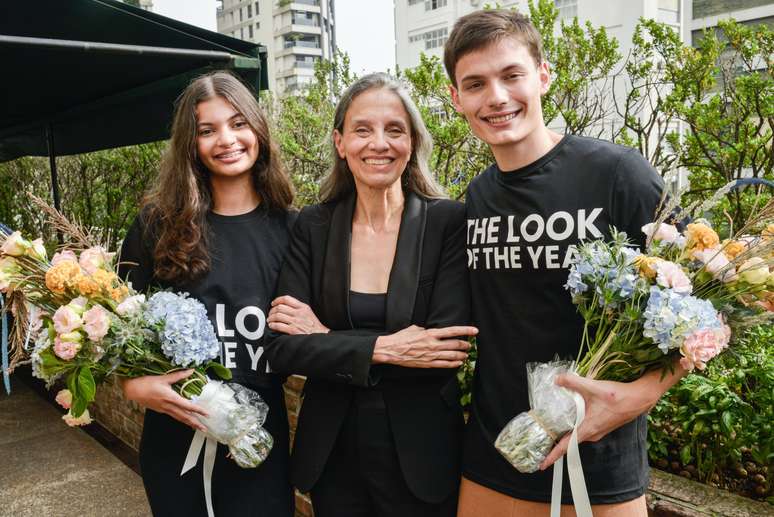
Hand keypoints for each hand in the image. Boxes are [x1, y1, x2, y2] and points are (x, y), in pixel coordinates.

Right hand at [121, 370, 207, 431]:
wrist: (133, 390)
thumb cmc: (146, 383)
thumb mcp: (164, 378)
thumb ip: (178, 375)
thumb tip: (191, 370)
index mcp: (170, 398)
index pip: (187, 406)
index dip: (198, 410)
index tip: (206, 414)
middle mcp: (168, 406)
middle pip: (184, 416)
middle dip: (195, 423)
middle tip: (204, 428)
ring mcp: (164, 409)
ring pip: (179, 418)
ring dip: (189, 423)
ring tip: (197, 427)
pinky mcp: (160, 410)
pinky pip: (174, 416)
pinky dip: (181, 419)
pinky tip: (185, 420)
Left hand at [267, 295, 328, 334]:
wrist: (321, 336)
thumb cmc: (314, 326)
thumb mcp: (308, 312)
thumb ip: (299, 308)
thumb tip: (285, 306)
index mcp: (303, 307)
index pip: (286, 299)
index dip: (277, 300)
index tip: (273, 303)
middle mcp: (299, 313)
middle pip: (280, 307)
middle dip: (272, 310)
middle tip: (270, 313)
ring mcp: (296, 322)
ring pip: (278, 316)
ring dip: (271, 318)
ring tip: (270, 320)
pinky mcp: (293, 330)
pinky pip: (279, 325)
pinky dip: (273, 325)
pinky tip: (272, 326)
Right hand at [372, 324, 477, 367]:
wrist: (391, 350)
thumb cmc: (401, 338)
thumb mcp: (414, 328)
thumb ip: (424, 329)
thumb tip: (428, 330)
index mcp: (430, 334)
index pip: (453, 331)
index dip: (465, 330)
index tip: (475, 330)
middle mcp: (433, 344)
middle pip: (456, 344)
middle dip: (465, 344)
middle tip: (469, 344)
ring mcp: (431, 355)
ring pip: (452, 355)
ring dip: (462, 355)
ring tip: (466, 354)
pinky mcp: (428, 364)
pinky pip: (445, 365)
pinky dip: (454, 364)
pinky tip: (458, 363)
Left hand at [539, 367, 683, 469]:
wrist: (639, 398)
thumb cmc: (619, 396)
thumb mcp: (592, 387)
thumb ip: (573, 382)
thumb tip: (557, 379)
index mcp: (589, 428)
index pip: (567, 446)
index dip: (553, 455)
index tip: (542, 464)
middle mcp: (593, 433)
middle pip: (570, 443)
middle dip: (555, 446)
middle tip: (541, 446)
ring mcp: (599, 431)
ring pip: (578, 436)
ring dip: (565, 436)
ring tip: (552, 433)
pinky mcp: (602, 426)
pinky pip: (584, 430)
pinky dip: (574, 428)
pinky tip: (569, 419)